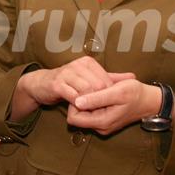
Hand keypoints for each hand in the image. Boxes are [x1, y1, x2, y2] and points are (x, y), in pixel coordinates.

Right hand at [10, 57, 134, 120]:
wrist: (41, 84)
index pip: (106, 80)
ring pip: (87, 91)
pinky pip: (73, 96)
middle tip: (100, 110)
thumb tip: (133, 76)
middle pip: (98, 86)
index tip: (107, 104)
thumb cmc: (68, 82)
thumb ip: (111, 78)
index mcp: (88, 62)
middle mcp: (78, 65)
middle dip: (101, 101)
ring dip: (90, 105)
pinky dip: (79, 105)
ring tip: (90, 111)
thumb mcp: (90, 78)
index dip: (109, 95)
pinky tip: (79, 109)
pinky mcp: (57, 84)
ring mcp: (67, 73)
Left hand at [66, 79, 161, 134]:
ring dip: (86, 100)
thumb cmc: (135, 94)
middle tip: (90, 88)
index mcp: (102, 122)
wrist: (149, 100)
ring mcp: (102, 124)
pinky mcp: (104, 119)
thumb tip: (77, 102)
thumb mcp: (117, 92)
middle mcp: (100, 126)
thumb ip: (97, 98)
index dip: (74, 103)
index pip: (73, 118)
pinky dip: (93, 102)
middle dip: (80, 101)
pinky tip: (100, 92)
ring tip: (97, 89)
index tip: (83, 91)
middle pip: (77, 116)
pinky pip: (91, 112)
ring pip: (83, 113)